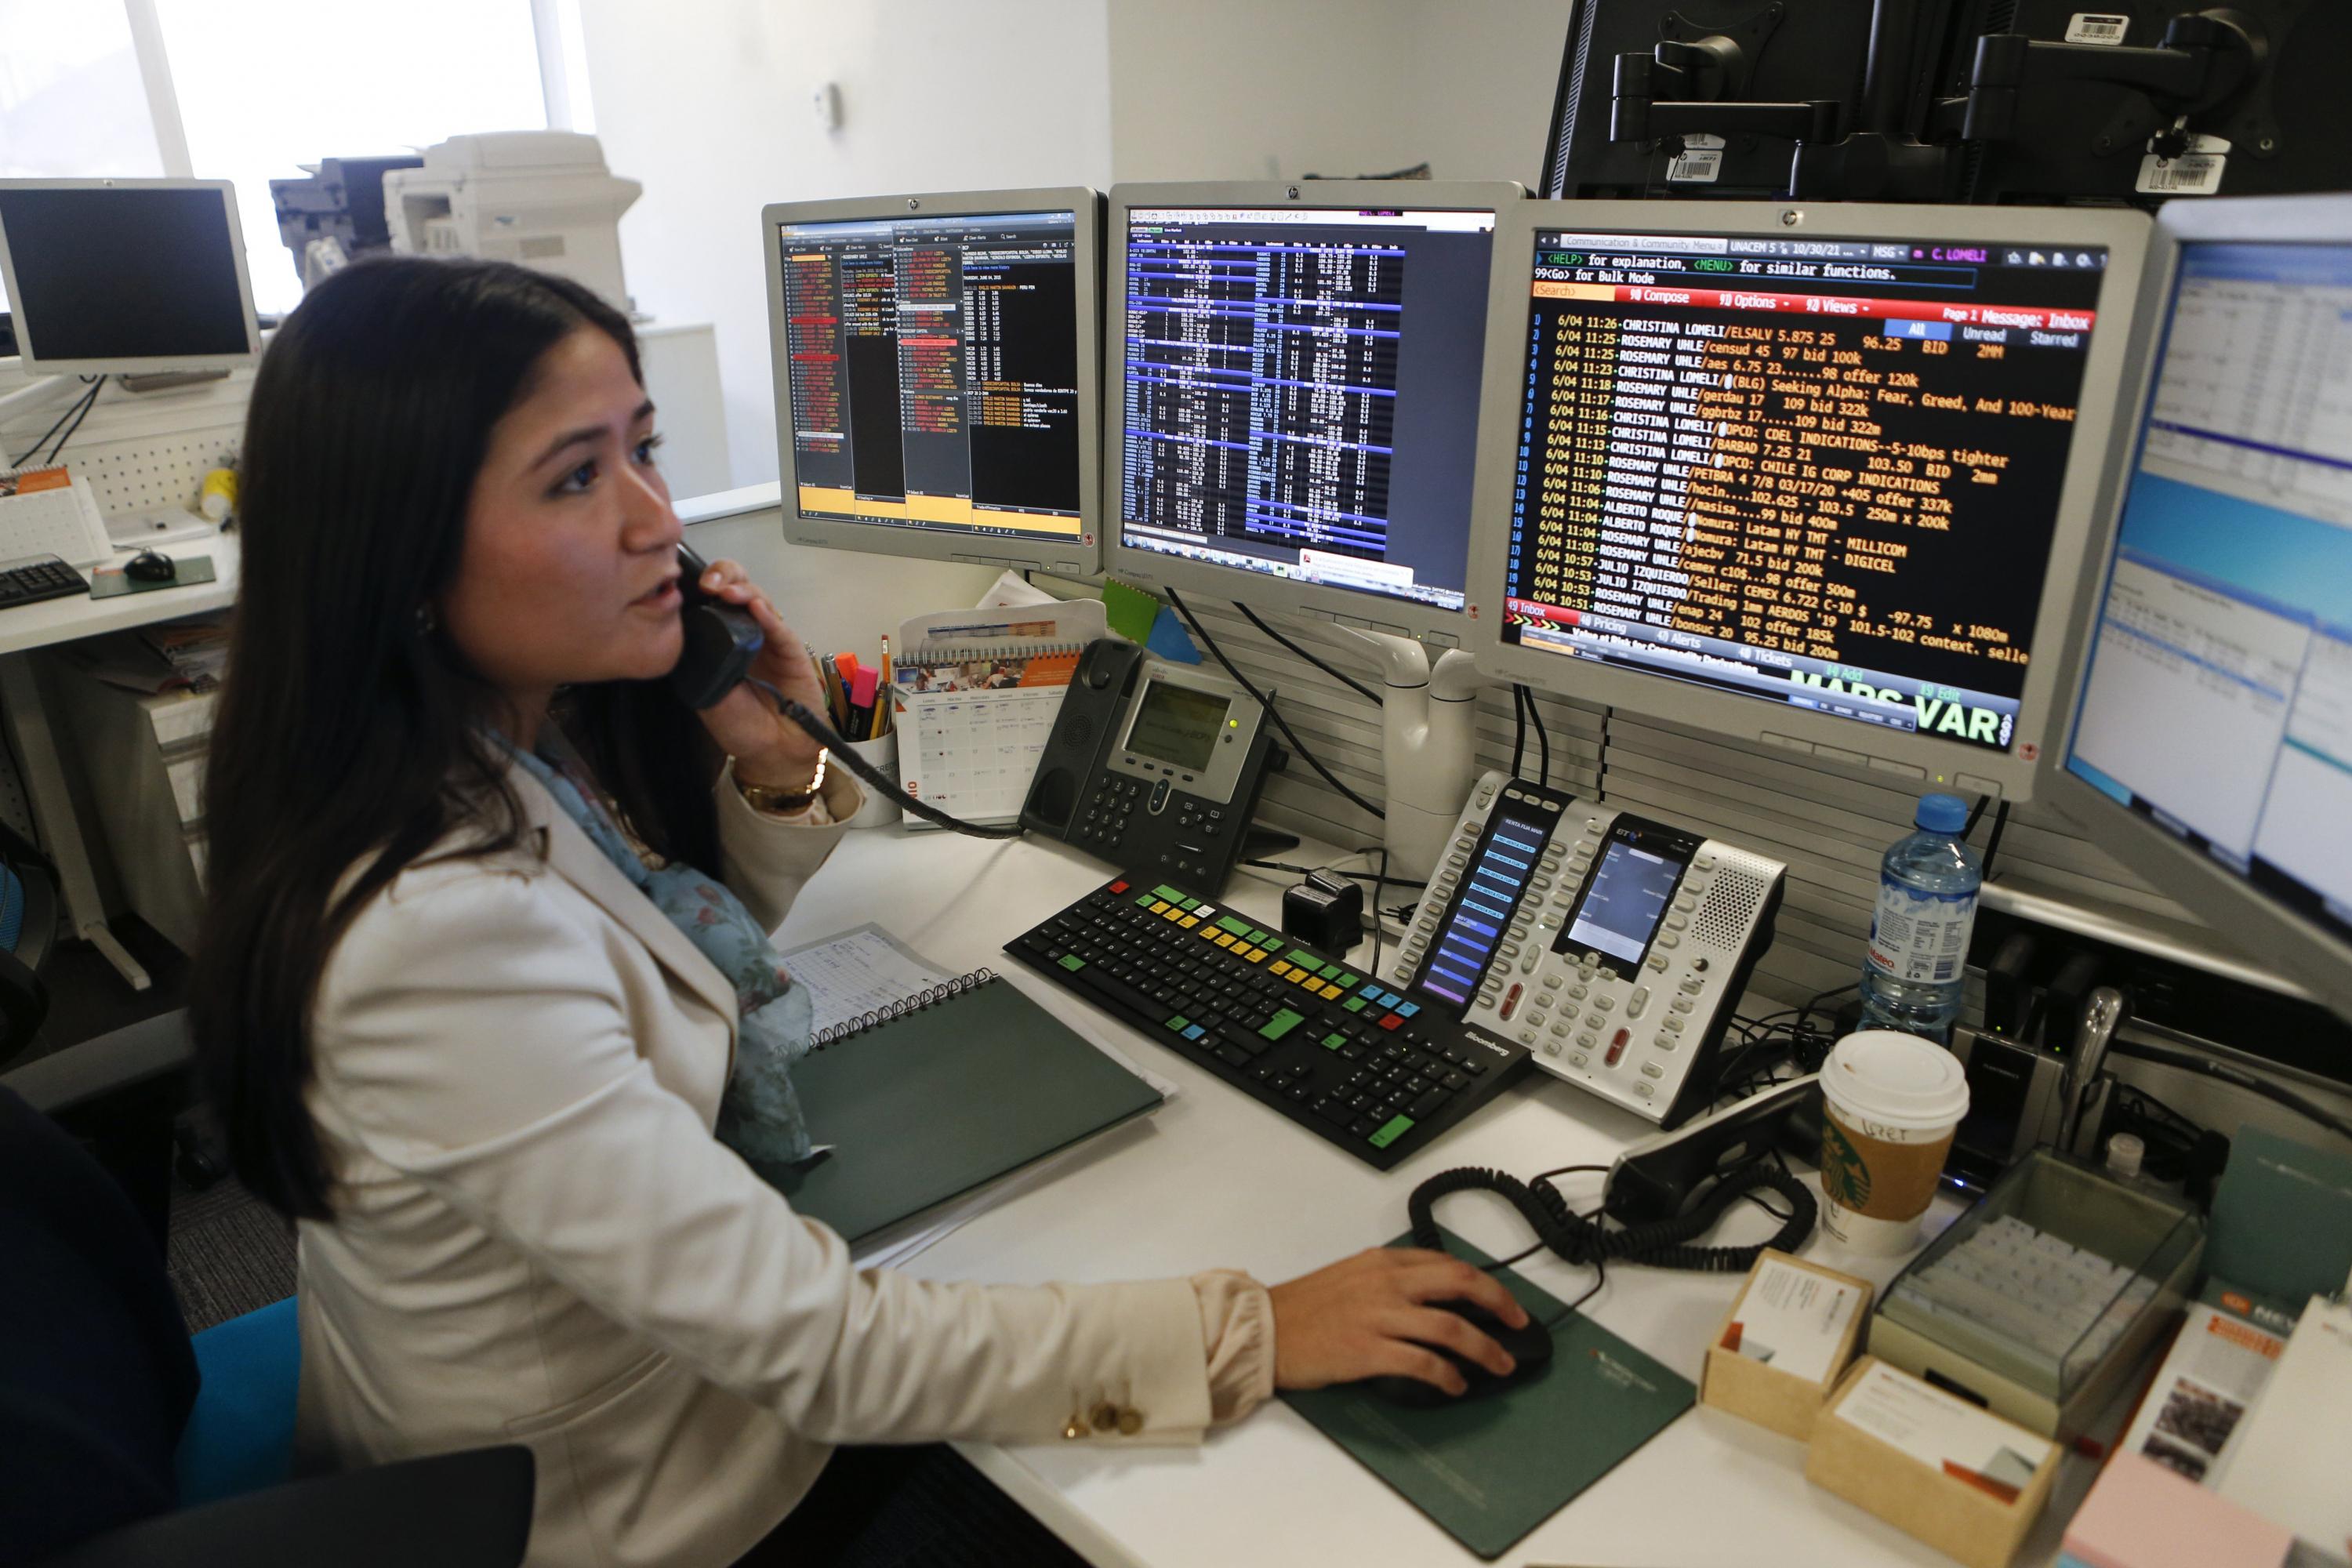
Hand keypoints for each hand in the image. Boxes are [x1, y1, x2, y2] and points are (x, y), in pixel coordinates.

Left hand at [687, 557, 829, 786]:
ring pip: (758, 599)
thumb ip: (696, 661)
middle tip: (709, 584)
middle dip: (723, 575)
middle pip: (737, 587)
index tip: (686, 589)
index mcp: (720, 638)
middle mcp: (745, 631)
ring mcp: (769, 638)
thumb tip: (679, 628)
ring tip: (729, 593)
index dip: (700, 585)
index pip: (712, 598)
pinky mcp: (791, 650)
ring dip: (743, 590)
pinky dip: (767, 615)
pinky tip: (755, 607)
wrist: (772, 750)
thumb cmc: (739, 724)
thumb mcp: (704, 692)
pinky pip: (779, 627)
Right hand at [1268, 1247, 1529, 1397]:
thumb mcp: (1353, 1275)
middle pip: (1461, 1285)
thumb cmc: (1306, 1307)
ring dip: (1484, 1350)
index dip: (1486, 1284)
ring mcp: (1379, 1316)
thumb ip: (1392, 1279)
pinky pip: (1424, 1363)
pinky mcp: (1369, 1351)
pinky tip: (1456, 1385)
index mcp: (1384, 1262)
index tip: (1505, 1302)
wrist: (1265, 1328)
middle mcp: (1387, 1283)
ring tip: (1498, 1365)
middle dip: (1500, 1305)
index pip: (1449, 1265)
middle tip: (1518, 1325)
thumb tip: (1435, 1296)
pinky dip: (1448, 1376)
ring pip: (1451, 1328)